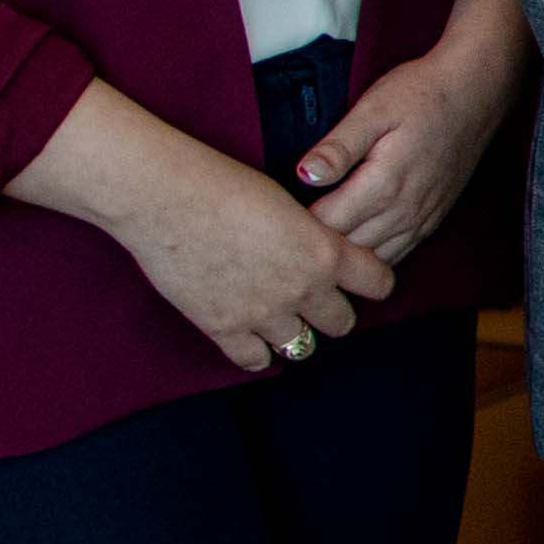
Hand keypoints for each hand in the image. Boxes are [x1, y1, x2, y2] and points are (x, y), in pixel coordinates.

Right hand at [13, 81, 390, 374]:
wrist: (164, 195)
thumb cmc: (220, 183)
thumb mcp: (286, 204)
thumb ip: (310, 237)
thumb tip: (317, 250)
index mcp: (325, 252)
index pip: (379, 284)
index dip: (370, 282)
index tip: (358, 280)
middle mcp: (303, 289)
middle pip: (342, 323)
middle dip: (330, 312)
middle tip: (310, 298)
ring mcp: (264, 314)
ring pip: (302, 346)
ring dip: (292, 331)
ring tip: (276, 314)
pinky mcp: (224, 329)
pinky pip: (255, 360)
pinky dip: (254, 350)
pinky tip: (247, 332)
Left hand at [297, 0, 531, 269]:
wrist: (477, 92)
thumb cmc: (422, 93)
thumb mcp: (374, 108)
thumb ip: (339, 146)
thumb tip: (304, 175)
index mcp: (384, 183)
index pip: (328, 224)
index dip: (297, 225)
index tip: (274, 217)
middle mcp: (405, 209)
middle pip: (349, 248)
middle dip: (317, 247)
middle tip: (284, 237)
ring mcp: (422, 218)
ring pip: (374, 259)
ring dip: (344, 258)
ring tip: (313, 248)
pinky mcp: (433, 219)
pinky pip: (398, 255)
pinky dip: (372, 259)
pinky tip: (353, 250)